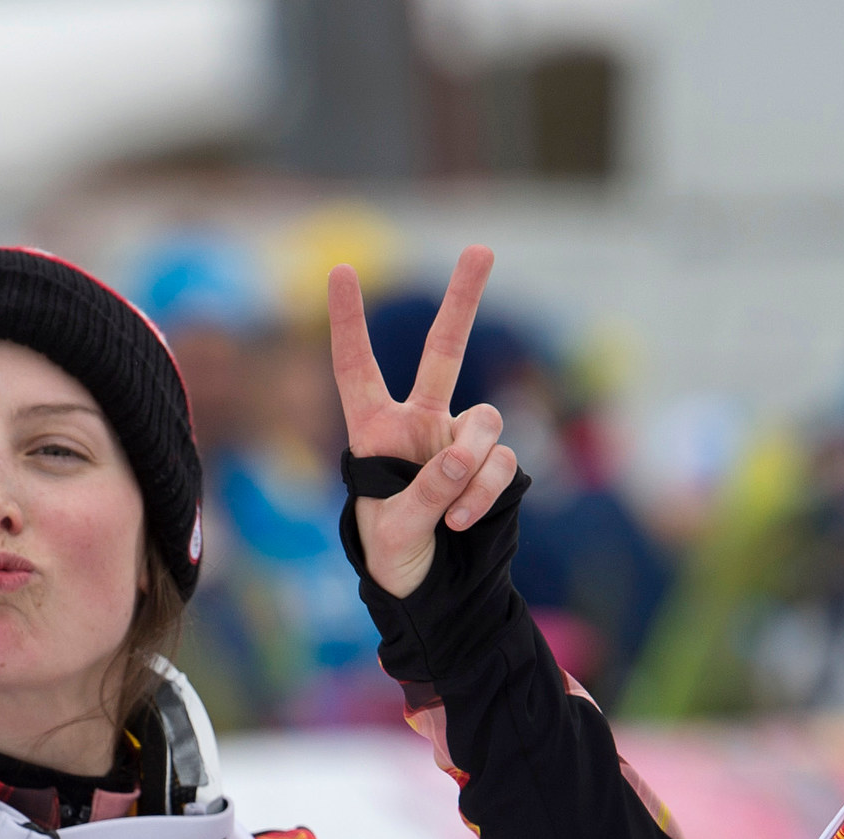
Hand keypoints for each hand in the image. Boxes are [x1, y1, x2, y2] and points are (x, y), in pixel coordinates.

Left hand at [328, 246, 520, 599]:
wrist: (428, 585)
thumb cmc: (391, 554)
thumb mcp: (394, 530)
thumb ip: (428, 493)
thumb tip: (464, 456)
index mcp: (374, 430)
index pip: (357, 368)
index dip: (348, 322)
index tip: (340, 270)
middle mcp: (419, 423)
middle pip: (445, 350)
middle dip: (464, 300)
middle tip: (482, 248)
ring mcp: (459, 440)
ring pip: (486, 421)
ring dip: (474, 465)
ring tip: (453, 511)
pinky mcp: (491, 464)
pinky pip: (503, 462)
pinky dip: (487, 492)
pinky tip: (465, 520)